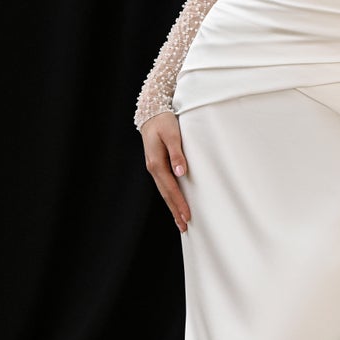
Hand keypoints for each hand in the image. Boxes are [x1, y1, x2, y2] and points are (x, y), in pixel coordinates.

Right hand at [140, 112, 189, 232]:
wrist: (151, 112)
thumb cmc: (163, 121)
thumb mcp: (172, 134)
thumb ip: (177, 153)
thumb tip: (181, 173)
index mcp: (156, 163)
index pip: (170, 188)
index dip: (179, 203)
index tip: (188, 216)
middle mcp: (153, 168)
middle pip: (166, 194)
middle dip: (176, 211)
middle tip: (185, 227)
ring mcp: (154, 168)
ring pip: (164, 192)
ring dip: (173, 207)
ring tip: (181, 222)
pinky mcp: (157, 166)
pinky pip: (164, 185)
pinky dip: (170, 197)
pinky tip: (175, 203)